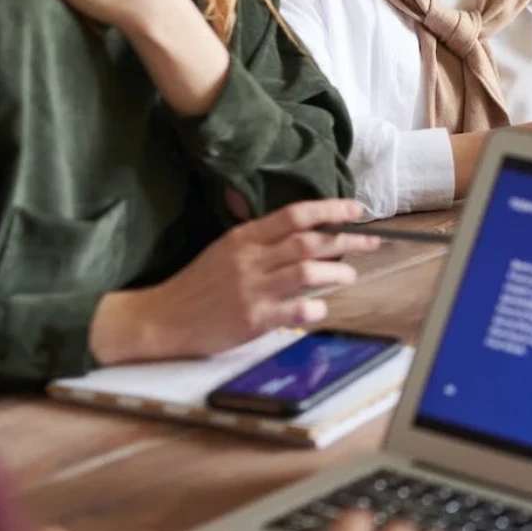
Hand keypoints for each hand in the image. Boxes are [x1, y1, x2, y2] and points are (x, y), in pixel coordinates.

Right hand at [88, 198, 379, 363]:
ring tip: (348, 275)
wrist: (160, 318)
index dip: (330, 211)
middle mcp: (250, 260)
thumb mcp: (224, 250)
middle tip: (371, 242)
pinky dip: (315, 308)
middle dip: (347, 240)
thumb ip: (261, 241)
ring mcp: (252, 290)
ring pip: (307, 272)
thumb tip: (305, 234)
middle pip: (309, 242)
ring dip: (336, 273)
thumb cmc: (197, 284)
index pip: (295, 215)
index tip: (357, 210)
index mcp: (243, 238)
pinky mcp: (252, 319)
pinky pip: (296, 311)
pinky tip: (319, 308)